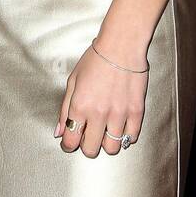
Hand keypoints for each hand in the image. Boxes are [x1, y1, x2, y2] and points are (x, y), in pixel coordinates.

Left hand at [55, 41, 148, 157]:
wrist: (121, 46)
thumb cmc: (96, 59)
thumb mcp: (73, 81)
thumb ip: (65, 109)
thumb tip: (59, 131)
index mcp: (80, 106)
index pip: (71, 140)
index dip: (68, 144)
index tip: (70, 142)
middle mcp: (99, 113)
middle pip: (91, 149)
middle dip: (86, 146)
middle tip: (88, 136)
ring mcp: (119, 114)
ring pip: (112, 148)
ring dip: (106, 143)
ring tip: (105, 131)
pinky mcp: (136, 112)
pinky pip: (131, 137)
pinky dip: (125, 136)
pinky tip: (120, 126)